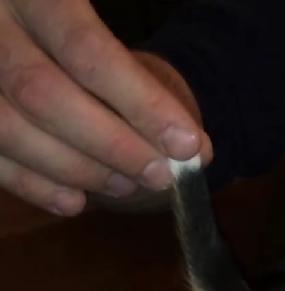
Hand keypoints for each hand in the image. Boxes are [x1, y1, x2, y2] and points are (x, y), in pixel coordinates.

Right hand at [0, 0, 211, 215]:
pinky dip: (32, 184)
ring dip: (75, 168)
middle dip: (111, 145)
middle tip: (158, 175)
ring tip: (124, 185)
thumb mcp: (109, 36)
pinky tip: (74, 200)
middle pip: (43, 93)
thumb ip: (146, 84)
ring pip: (8, 128)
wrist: (23, 27)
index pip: (89, 51)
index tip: (187, 145)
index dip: (142, 104)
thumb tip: (196, 149)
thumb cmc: (81, 39)